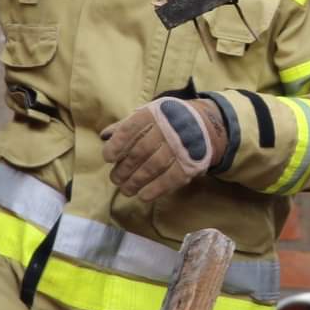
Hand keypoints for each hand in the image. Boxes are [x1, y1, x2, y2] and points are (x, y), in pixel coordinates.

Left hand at [102, 97, 226, 201]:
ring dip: (136, 181)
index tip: (108, 158)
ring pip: (153, 167)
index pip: (130, 129)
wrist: (205, 124)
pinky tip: (143, 196)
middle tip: (115, 179)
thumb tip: (104, 136)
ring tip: (125, 190)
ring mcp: (180, 146)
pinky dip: (155, 189)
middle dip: (124, 168)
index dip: (117, 145)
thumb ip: (126, 126)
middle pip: (140, 152)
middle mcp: (167, 128)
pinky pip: (171, 179)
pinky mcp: (191, 163)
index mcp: (153, 113)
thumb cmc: (167, 121)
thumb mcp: (148, 115)